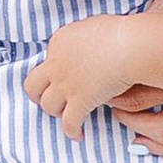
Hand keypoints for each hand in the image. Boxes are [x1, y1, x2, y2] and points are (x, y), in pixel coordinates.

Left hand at [22, 14, 149, 136]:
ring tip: (66, 116)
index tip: (67, 78)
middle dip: (39, 95)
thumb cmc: (118, 33)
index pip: (48, 61)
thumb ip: (82, 37)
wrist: (128, 45)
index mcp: (59, 42)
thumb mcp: (91, 27)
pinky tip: (78, 135)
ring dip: (56, 112)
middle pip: (33, 85)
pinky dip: (72, 131)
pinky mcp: (80, 101)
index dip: (56, 72)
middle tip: (52, 100)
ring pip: (48, 106)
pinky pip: (69, 122)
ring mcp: (65, 84)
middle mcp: (56, 64)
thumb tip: (87, 42)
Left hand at [110, 0, 162, 154]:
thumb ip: (153, 25)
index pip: (145, 75)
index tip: (103, 81)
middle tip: (108, 101)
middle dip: (125, 107)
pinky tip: (152, 144)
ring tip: (126, 125)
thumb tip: (121, 38)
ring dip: (145, 133)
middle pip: (155, 103)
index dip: (119, 82)